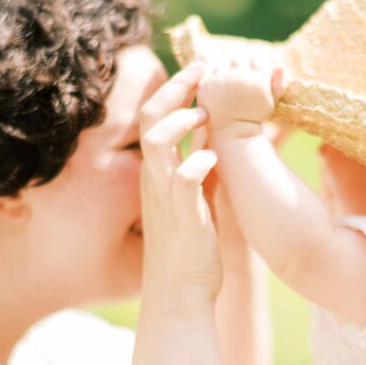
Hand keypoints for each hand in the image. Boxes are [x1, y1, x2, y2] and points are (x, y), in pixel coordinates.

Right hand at [139, 61, 221, 305]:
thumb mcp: (196, 200)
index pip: (155, 117)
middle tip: (203, 68)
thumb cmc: (192, 250)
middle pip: (152, 118)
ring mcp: (165, 198)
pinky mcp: (182, 217)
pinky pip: (183, 179)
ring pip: (157, 142)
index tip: (201, 69)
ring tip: (206, 113)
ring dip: (181, 120)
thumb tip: (212, 141)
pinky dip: (197, 162)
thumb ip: (199, 169)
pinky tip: (213, 157)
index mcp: (158, 173)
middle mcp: (155, 180)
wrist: (181, 296)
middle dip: (176, 88)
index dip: (175, 89)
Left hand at [197, 60, 284, 133]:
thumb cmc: (253, 116)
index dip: (253, 64)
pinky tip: (217, 89)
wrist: (233, 133)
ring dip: (223, 71)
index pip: (256, 58)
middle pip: (238, 58)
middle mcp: (240, 78)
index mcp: (258, 80)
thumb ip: (278, 84)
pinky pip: (208, 73)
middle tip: (237, 78)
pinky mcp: (207, 85)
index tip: (251, 75)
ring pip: (221, 63)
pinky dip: (212, 78)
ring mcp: (222, 81)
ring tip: (226, 85)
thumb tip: (279, 66)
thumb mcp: (269, 102)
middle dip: (237, 65)